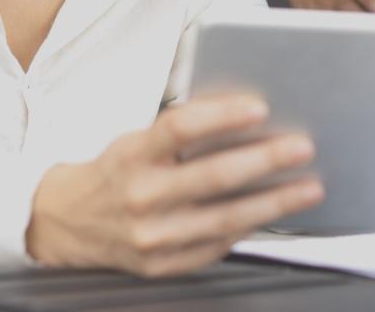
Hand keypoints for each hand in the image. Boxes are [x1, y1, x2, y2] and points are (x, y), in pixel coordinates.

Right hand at [26, 93, 322, 275]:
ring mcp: (152, 237)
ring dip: (273, 202)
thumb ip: (180, 134)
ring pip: (224, 218)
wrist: (66, 224)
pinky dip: (249, 228)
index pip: (179, 129)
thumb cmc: (114, 172)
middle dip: (265, 161)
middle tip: (302, 148)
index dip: (221, 116)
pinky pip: (216, 246)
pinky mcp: (162, 265)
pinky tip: (274, 214)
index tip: (259, 107)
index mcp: (132, 156)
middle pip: (212, 176)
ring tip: (308, 188)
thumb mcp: (135, 141)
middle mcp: (140, 198)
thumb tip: (244, 119)